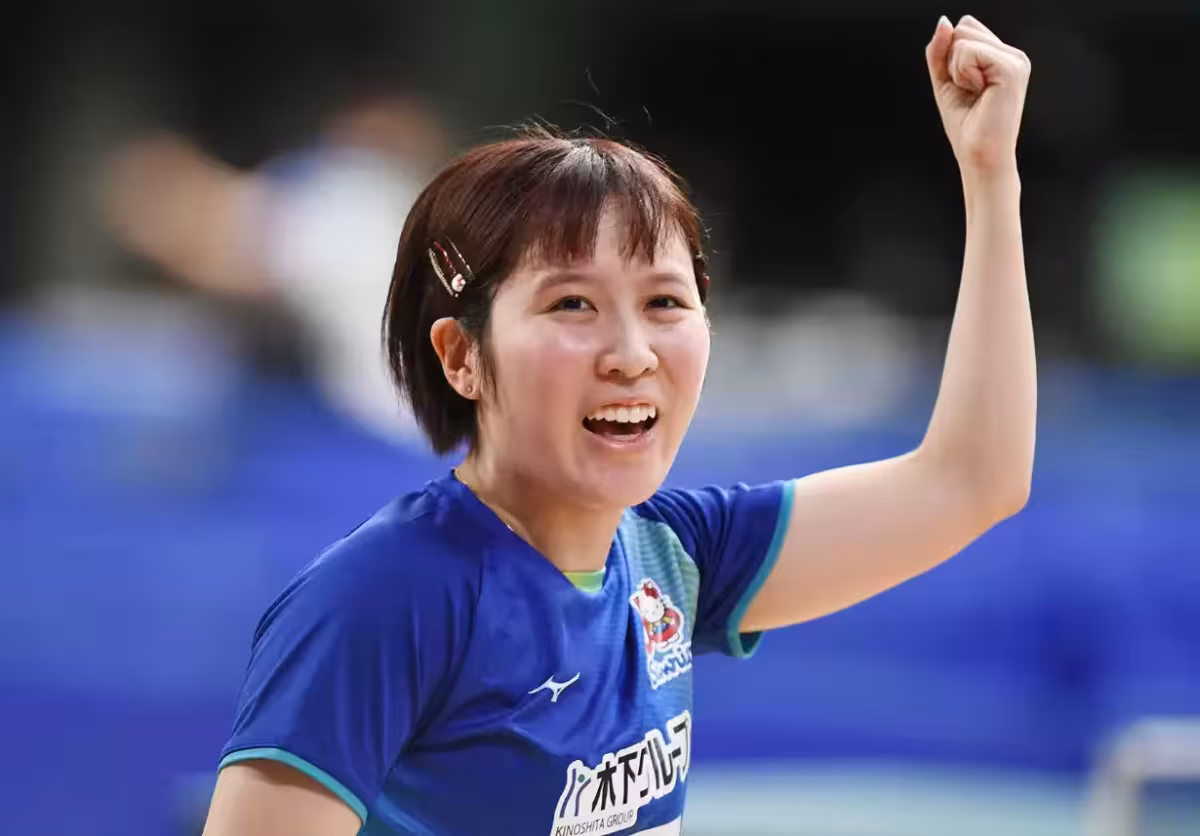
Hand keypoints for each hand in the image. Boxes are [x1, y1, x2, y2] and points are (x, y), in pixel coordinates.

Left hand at [926, 15, 1030, 178]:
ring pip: (963, 37)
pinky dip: (962, 74)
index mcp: (1002, 56)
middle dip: (952, 61)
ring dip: (956, 69)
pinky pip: (967, 51)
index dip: (950, 56)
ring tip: (975, 93)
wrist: (981, 157)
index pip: (964, 28)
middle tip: (969, 91)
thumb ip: (940, 51)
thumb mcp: (945, 82)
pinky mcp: (1011, 68)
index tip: (963, 86)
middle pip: (963, 27)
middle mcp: (1013, 54)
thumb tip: (944, 21)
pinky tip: (980, 93)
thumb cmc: (967, 127)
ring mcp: (1015, 59)